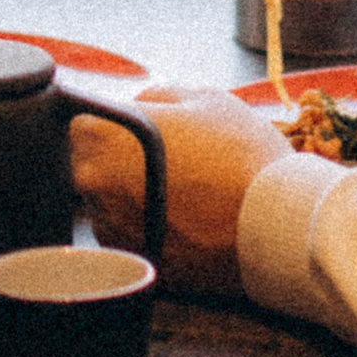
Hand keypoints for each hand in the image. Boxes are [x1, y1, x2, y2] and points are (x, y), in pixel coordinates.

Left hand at [70, 84, 293, 300]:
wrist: (275, 225)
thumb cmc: (242, 155)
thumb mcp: (204, 98)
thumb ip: (157, 94)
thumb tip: (140, 102)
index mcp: (101, 135)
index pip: (81, 120)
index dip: (114, 122)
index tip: (139, 129)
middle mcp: (91, 183)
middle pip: (90, 162)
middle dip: (119, 158)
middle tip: (168, 159)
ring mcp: (108, 227)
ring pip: (107, 201)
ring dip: (130, 194)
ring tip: (181, 192)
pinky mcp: (130, 261)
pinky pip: (126, 235)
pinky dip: (145, 226)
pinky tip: (182, 220)